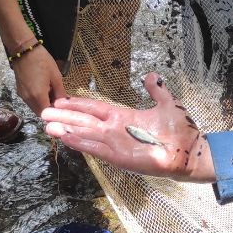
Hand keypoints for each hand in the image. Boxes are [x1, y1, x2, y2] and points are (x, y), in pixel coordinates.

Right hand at [12, 44, 66, 114]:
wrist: (24, 49)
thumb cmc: (42, 60)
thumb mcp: (56, 76)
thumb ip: (60, 93)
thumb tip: (65, 103)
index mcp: (38, 96)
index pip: (47, 114)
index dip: (55, 113)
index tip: (63, 108)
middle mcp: (28, 99)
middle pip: (40, 113)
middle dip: (50, 109)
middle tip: (59, 100)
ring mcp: (23, 95)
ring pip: (35, 107)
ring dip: (44, 105)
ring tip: (52, 93)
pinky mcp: (20, 91)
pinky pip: (30, 101)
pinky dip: (38, 100)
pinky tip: (44, 90)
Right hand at [41, 72, 211, 179]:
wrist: (190, 151)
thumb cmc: (179, 131)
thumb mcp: (167, 104)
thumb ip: (156, 91)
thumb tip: (150, 76)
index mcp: (124, 118)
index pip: (95, 109)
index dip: (78, 105)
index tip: (61, 100)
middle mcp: (116, 130)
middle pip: (85, 121)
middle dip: (65, 117)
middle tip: (43, 113)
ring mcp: (116, 144)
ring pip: (86, 135)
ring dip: (67, 130)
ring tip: (48, 127)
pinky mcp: (120, 157)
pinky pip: (97, 149)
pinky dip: (81, 143)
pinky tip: (66, 138)